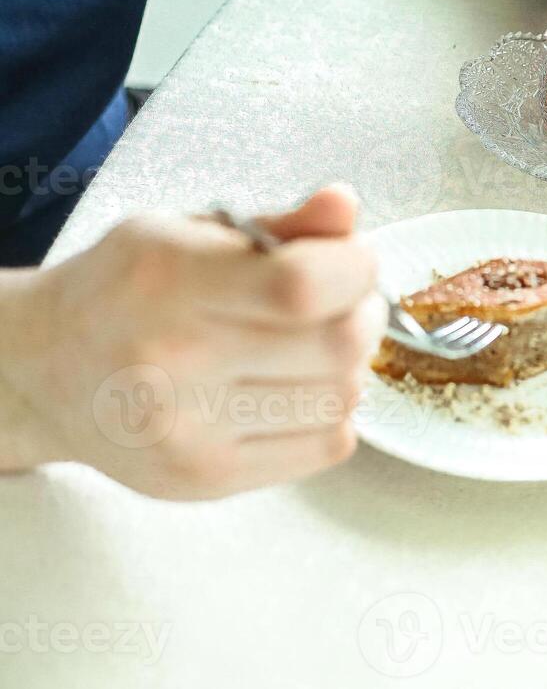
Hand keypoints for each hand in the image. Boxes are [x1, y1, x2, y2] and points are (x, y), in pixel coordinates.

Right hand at [0, 186, 384, 499]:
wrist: (43, 373)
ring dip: (348, 366)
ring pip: (341, 398)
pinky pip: (328, 446)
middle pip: (338, 345)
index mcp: (169, 279)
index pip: (301, 285)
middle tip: (344, 302)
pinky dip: (332, 413)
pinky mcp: (204, 480)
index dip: (354, 269)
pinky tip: (296, 389)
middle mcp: (173, 361)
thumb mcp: (188, 232)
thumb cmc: (127, 291)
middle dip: (362, 313)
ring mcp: (188, 431)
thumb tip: (345, 209)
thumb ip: (280, 224)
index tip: (354, 259)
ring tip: (313, 346)